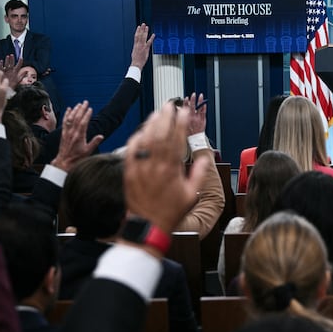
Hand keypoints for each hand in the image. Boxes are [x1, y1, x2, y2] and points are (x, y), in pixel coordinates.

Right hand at [0, 54, 22, 88]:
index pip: (18, 66)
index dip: (20, 62)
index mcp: (16, 72)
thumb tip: (27, 71)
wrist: (5, 90)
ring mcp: (6, 71)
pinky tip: (1, 61)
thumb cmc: (12, 86)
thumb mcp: (18, 81)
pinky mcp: (1, 72)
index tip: (21, 58)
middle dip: (12, 59)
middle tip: (12, 55)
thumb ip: (22, 76)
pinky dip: (1, 64)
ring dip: (7, 60)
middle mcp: (11, 71)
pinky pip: (1, 67)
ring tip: (8, 56)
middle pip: (12, 63)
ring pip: (6, 64)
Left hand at [50, 101, 102, 171]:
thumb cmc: (77, 157)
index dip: (87, 115)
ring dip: (74, 110)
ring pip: (70, 118)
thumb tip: (101, 136)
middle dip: (81, 109)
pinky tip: (69, 109)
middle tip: (85, 102)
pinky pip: (65, 122)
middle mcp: (72, 133)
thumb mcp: (88, 151)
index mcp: (79, 136)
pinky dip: (67, 115)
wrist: (64, 162)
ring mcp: (66, 132)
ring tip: (79, 104)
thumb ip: (94, 143)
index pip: (83, 123)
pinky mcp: (63, 133)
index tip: (90, 109)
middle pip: (77, 118)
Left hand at [124, 106, 209, 233]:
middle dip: (166, 117)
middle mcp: (155, 166)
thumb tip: (203, 158)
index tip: (184, 112)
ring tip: (157, 113)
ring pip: (145, 139)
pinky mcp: (129, 172)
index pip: (177, 140)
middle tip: (169, 105)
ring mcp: (140, 168)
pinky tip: (141, 131)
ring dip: (151, 124)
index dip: (181, 124)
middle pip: (160, 134)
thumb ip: (198, 174)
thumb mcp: (191, 195)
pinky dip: (136, 138)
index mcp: (171, 170)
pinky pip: (131, 150)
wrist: (148, 226)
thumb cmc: (171, 212)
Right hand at [130, 23, 154, 68]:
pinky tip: (153, 35)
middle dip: (141, 29)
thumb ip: (137, 48)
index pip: (136, 36)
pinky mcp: (146, 49)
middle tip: (143, 24)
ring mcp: (142, 46)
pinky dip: (151, 38)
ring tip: (147, 27)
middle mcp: (138, 44)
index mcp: (135, 45)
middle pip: (139, 35)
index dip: (137, 31)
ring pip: (143, 37)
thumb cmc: (136, 60)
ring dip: (145, 31)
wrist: (136, 63)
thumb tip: (138, 47)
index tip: (139, 27)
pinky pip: (149, 42)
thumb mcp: (134, 52)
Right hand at [182, 92, 206, 135]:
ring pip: (198, 108)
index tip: (186, 98)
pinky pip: (204, 113)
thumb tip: (178, 110)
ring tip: (201, 96)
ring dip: (199, 101)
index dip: (185, 103)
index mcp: (186, 118)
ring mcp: (198, 118)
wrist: (195, 140)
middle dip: (192, 100)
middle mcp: (192, 117)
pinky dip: (204, 107)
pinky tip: (205, 104)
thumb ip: (179, 118)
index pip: (184, 108)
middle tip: (193, 95)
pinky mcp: (203, 120)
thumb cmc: (188, 134)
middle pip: (191, 106)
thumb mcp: (181, 126)